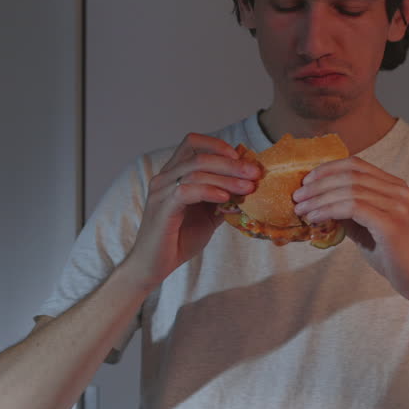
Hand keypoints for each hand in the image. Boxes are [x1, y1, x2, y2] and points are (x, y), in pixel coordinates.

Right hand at [121, 133, 261, 288]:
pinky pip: (187, 190)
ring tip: (248, 188)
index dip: (218, 145)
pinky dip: (209, 191)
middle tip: (254, 173)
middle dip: (231, 162)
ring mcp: (161, 191)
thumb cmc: (179, 239)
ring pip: (195, 170)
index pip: (193, 143)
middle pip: (199, 155)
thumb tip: (249, 187)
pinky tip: (225, 198)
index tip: (242, 158)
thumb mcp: (208, 216)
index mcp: (174, 174)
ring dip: (226, 178)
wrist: (154, 265)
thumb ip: (223, 199)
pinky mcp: (162, 207)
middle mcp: (165, 177)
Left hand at [291, 157, 408, 305]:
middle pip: (349, 174)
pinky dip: (328, 210)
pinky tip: (314, 218)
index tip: (306, 181)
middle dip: (317, 184)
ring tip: (301, 209)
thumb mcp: (368, 226)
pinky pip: (352, 207)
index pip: (356, 164)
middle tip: (297, 196)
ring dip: (318, 198)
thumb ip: (349, 211)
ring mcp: (398, 206)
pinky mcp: (391, 224)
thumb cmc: (393, 256)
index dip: (327, 169)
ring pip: (348, 190)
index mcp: (396, 187)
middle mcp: (399, 191)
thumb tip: (317, 201)